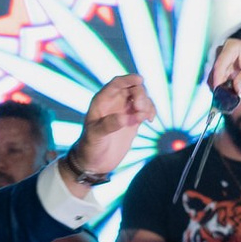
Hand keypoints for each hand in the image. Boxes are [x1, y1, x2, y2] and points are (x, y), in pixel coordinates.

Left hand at [62, 73, 156, 187]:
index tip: (140, 80)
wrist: (95, 162)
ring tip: (144, 118)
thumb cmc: (90, 147)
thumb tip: (124, 118)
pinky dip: (150, 111)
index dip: (128, 79)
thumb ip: (108, 125)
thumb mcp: (95, 136)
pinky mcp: (133, 120)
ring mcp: (125, 111)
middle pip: (132, 88)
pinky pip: (145, 109)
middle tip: (140, 109)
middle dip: (140, 94)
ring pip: (141, 98)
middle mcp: (114, 103)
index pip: (116, 83)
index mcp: (101, 101)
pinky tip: (150, 120)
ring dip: (147, 104)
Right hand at [209, 38, 240, 97]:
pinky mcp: (227, 71)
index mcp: (232, 46)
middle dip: (218, 83)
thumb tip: (236, 88)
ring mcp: (226, 62)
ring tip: (225, 97)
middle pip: (216, 70)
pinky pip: (222, 81)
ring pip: (217, 77)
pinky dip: (224, 88)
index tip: (218, 89)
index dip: (218, 77)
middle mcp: (226, 53)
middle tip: (221, 95)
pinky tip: (228, 94)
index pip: (220, 63)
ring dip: (221, 87)